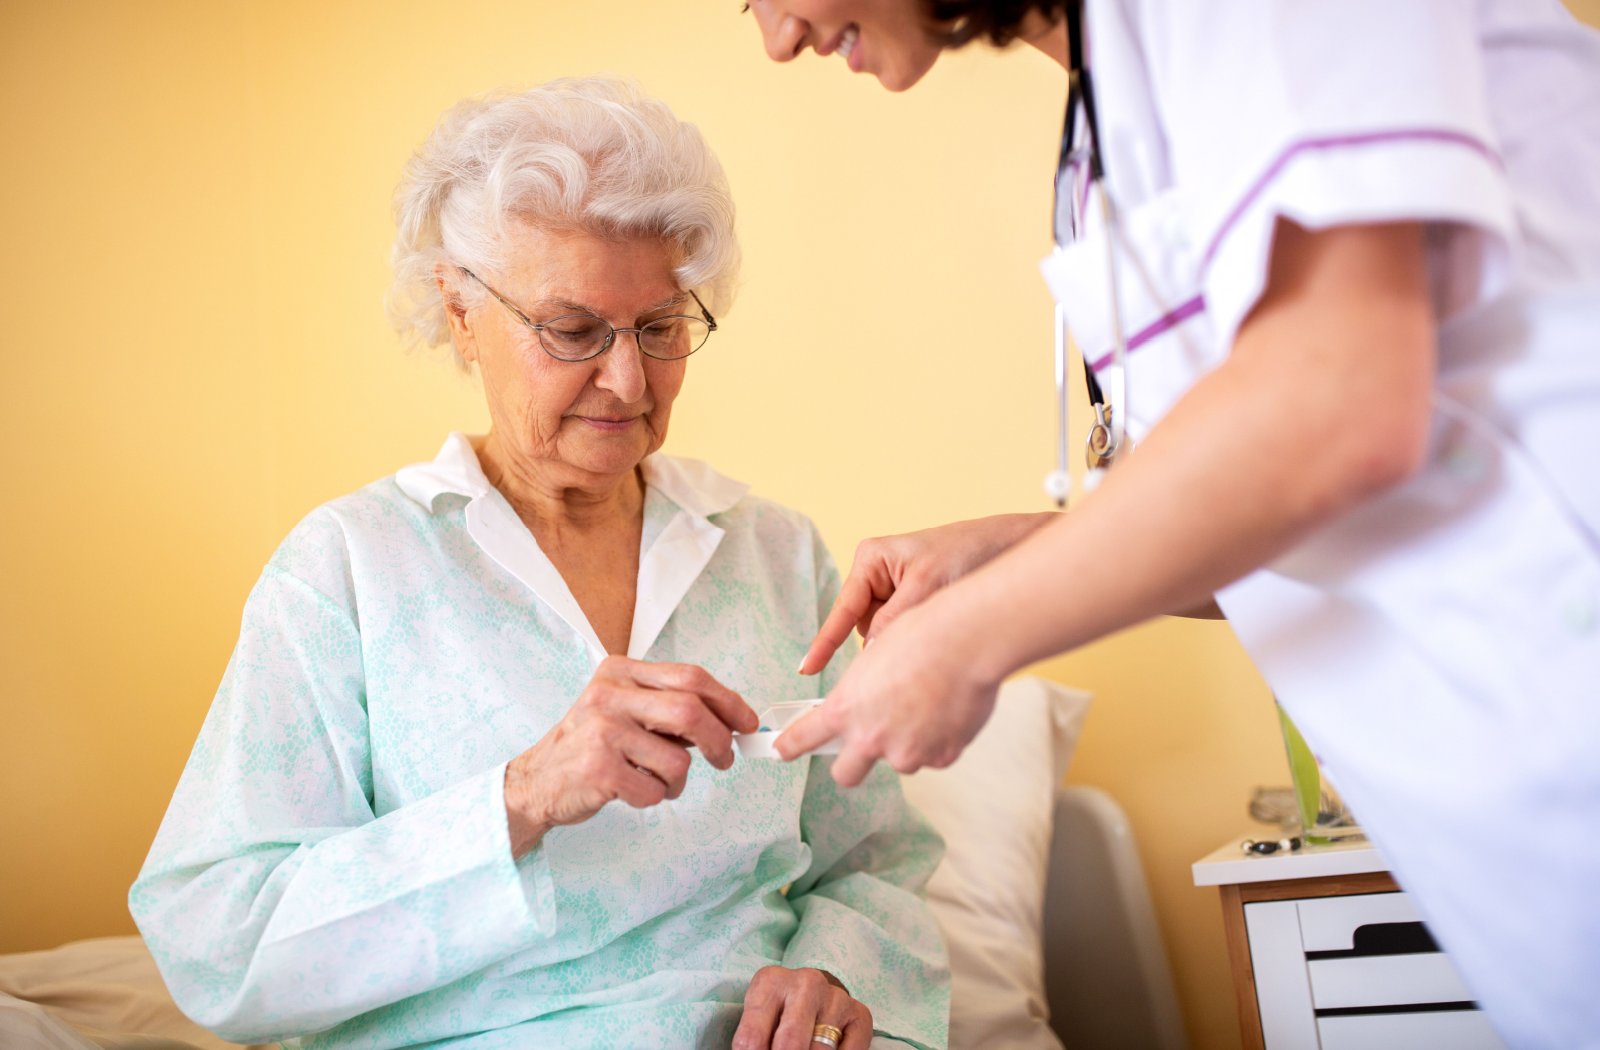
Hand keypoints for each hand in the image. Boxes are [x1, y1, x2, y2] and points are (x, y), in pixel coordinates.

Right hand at [503, 657, 756, 856]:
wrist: (537, 781)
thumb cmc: (591, 746)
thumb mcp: (625, 710)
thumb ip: (669, 708)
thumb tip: (731, 719)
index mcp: (620, 672)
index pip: (690, 677)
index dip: (728, 701)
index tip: (747, 722)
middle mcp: (609, 695)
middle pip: (691, 712)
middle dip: (719, 741)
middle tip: (724, 759)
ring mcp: (601, 731)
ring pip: (677, 759)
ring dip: (678, 780)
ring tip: (655, 779)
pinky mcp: (597, 770)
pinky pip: (655, 789)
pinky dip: (654, 796)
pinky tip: (631, 790)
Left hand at [733, 966, 872, 1049]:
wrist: (812, 991)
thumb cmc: (777, 1011)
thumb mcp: (757, 1019)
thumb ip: (754, 1039)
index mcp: (770, 982)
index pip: (751, 1038)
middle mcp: (806, 984)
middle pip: (790, 1043)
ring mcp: (836, 997)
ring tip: (804, 1049)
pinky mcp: (860, 1014)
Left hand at [778, 595, 999, 785]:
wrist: (966, 642)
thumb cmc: (921, 637)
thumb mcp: (872, 661)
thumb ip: (862, 694)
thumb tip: (868, 707)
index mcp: (845, 708)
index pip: (805, 737)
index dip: (790, 746)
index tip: (780, 751)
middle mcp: (870, 738)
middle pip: (846, 774)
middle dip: (852, 763)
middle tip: (865, 744)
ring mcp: (907, 753)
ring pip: (900, 760)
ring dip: (907, 742)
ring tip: (927, 703)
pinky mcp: (940, 757)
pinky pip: (934, 756)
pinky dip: (939, 740)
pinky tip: (948, 709)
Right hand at [798, 513, 1054, 675]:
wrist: (1010, 549)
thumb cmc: (970, 553)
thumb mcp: (928, 587)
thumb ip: (895, 622)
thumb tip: (872, 658)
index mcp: (871, 560)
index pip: (843, 609)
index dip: (825, 643)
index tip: (807, 669)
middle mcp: (876, 575)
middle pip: (864, 626)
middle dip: (889, 636)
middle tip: (921, 629)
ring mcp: (894, 591)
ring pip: (883, 635)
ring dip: (906, 637)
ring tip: (939, 616)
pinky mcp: (912, 605)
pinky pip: (901, 634)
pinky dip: (917, 637)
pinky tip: (940, 626)